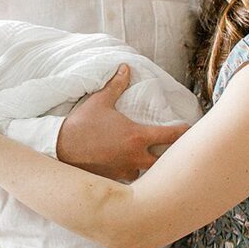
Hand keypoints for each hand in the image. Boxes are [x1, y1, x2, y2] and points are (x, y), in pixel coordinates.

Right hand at [57, 65, 188, 180]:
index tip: (189, 129)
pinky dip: (133, 173)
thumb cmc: (81, 125)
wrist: (59, 148)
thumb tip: (126, 67)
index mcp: (137, 136)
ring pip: (147, 172)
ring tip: (152, 159)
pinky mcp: (113, 179)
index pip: (171, 136)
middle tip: (176, 149)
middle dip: (172, 156)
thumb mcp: (99, 101)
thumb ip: (116, 85)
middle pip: (166, 161)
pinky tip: (129, 167)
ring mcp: (125, 170)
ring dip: (151, 167)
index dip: (184, 132)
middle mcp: (135, 156)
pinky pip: (130, 179)